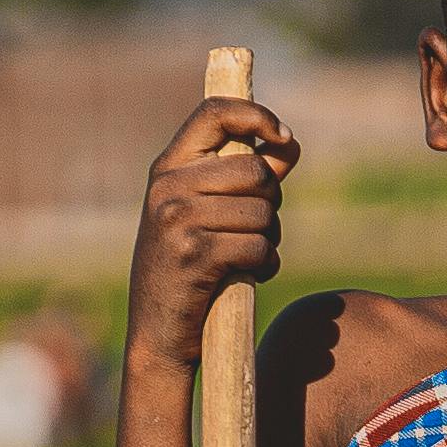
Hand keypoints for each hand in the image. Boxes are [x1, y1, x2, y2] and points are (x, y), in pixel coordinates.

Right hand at [127, 98, 295, 358]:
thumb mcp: (204, 214)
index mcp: (168, 168)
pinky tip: (251, 275)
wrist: (158, 333)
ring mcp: (178, 220)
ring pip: (263, 212)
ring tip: (249, 256)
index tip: (284, 136)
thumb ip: (244, 177)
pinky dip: (266, 264)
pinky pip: (258, 246)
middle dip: (271, 202)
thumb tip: (288, 145)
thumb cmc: (188, 269)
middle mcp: (168, 187)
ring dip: (270, 239)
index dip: (257, 115)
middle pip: (256, 170)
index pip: (215, 112)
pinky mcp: (195, 255)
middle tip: (257, 230)